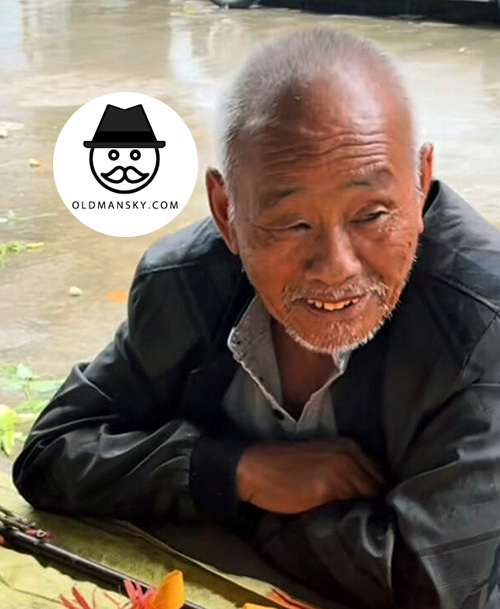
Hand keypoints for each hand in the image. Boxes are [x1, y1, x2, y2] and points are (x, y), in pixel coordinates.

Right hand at [237, 438, 385, 513]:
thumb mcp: (322, 460)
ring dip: (368, 513)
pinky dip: (355, 518)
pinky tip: (349, 526)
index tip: (376, 510)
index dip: (380, 495)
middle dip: (377, 504)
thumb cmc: (286, 467)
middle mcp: (349, 455)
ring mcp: (340, 470)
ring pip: (369, 499)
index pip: (381, 476)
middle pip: (379, 487)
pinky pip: (353, 508)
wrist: (256, 468)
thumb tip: (370, 499)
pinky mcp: (328, 487)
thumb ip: (346, 472)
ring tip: (361, 528)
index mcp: (350, 447)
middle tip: (370, 522)